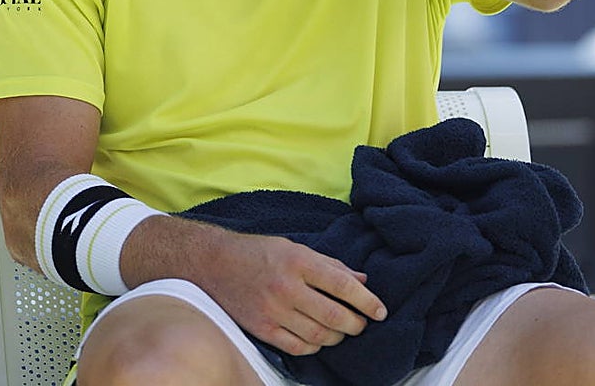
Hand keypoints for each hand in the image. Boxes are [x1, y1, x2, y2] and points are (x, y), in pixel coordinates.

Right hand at [202, 230, 386, 355]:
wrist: (214, 264)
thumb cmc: (259, 252)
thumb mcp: (296, 248)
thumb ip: (330, 265)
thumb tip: (362, 280)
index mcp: (299, 262)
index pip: (343, 285)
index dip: (367, 301)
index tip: (380, 311)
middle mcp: (286, 287)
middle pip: (334, 316)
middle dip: (356, 324)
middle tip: (362, 324)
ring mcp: (272, 311)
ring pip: (318, 336)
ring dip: (337, 337)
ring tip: (342, 331)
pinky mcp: (261, 329)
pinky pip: (297, 347)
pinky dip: (314, 347)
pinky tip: (318, 340)